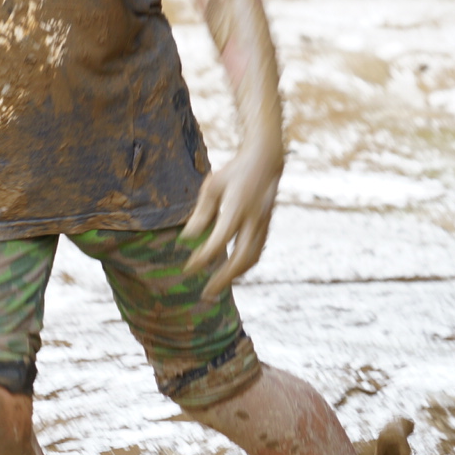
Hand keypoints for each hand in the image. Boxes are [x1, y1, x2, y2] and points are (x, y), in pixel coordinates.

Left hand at [181, 125, 283, 299]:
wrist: (265, 161)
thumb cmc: (234, 172)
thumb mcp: (212, 187)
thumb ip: (201, 213)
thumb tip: (187, 239)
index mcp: (237, 206)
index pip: (220, 239)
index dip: (203, 257)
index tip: (188, 268)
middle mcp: (253, 218)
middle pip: (241, 257)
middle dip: (223, 279)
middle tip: (205, 294)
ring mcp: (263, 224)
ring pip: (252, 258)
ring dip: (234, 276)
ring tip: (216, 287)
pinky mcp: (267, 227)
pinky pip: (257, 253)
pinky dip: (243, 266)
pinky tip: (230, 272)